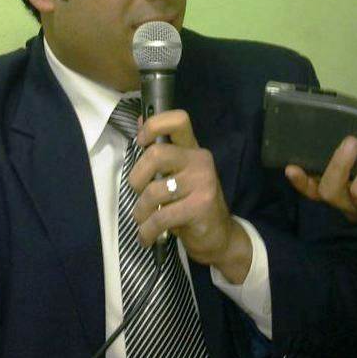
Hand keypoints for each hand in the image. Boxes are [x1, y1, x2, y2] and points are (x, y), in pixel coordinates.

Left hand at [128, 109, 251, 282]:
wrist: (220, 236)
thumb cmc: (191, 203)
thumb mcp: (178, 174)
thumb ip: (161, 150)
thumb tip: (140, 120)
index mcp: (192, 149)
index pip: (178, 120)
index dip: (154, 125)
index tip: (140, 142)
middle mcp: (200, 160)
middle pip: (156, 154)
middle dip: (137, 177)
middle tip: (138, 192)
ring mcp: (202, 182)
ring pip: (153, 191)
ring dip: (140, 211)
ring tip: (143, 220)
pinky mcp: (199, 207)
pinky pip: (161, 217)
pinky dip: (147, 231)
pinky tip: (147, 237)